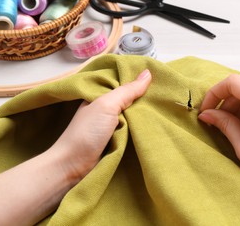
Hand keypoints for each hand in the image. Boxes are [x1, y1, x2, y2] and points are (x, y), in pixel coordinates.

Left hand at [0, 69, 151, 225]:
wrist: (73, 167)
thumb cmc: (87, 132)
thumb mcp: (107, 105)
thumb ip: (127, 91)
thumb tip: (148, 73)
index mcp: (100, 96)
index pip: (123, 83)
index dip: (139, 81)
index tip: (160, 78)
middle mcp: (106, 109)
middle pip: (130, 100)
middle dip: (145, 99)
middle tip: (166, 96)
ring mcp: (111, 126)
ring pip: (134, 116)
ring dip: (145, 116)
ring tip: (166, 109)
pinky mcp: (117, 141)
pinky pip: (133, 131)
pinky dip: (142, 130)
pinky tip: (156, 126)